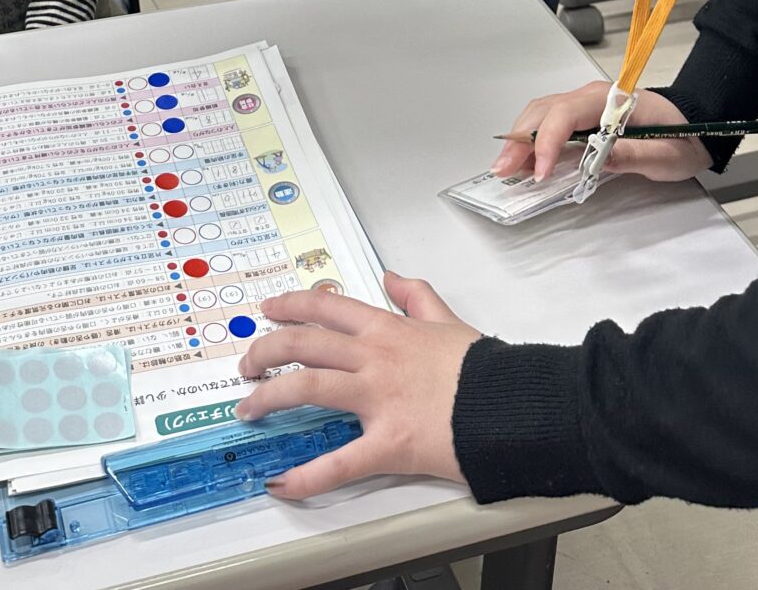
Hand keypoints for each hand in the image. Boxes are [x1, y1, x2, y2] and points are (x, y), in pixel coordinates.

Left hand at [234, 273, 478, 495]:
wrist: (510, 405)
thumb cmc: (482, 369)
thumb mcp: (448, 320)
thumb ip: (417, 296)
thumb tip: (392, 276)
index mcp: (386, 329)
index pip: (326, 307)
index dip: (290, 305)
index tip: (268, 311)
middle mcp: (373, 358)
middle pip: (304, 345)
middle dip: (266, 352)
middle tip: (247, 365)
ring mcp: (377, 399)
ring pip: (308, 388)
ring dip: (270, 398)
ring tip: (248, 409)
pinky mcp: (387, 443)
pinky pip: (340, 462)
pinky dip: (307, 476)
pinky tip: (283, 482)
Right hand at [493, 81, 709, 182]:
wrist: (698, 125)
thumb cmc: (685, 138)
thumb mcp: (667, 155)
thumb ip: (633, 154)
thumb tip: (597, 158)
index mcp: (611, 100)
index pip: (566, 114)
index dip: (548, 142)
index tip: (541, 171)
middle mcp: (592, 97)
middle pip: (544, 111)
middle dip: (520, 140)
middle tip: (503, 169)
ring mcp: (586, 105)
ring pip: (542, 115)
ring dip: (522, 140)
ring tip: (507, 167)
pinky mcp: (585, 118)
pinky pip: (551, 123)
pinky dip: (533, 141)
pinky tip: (527, 161)